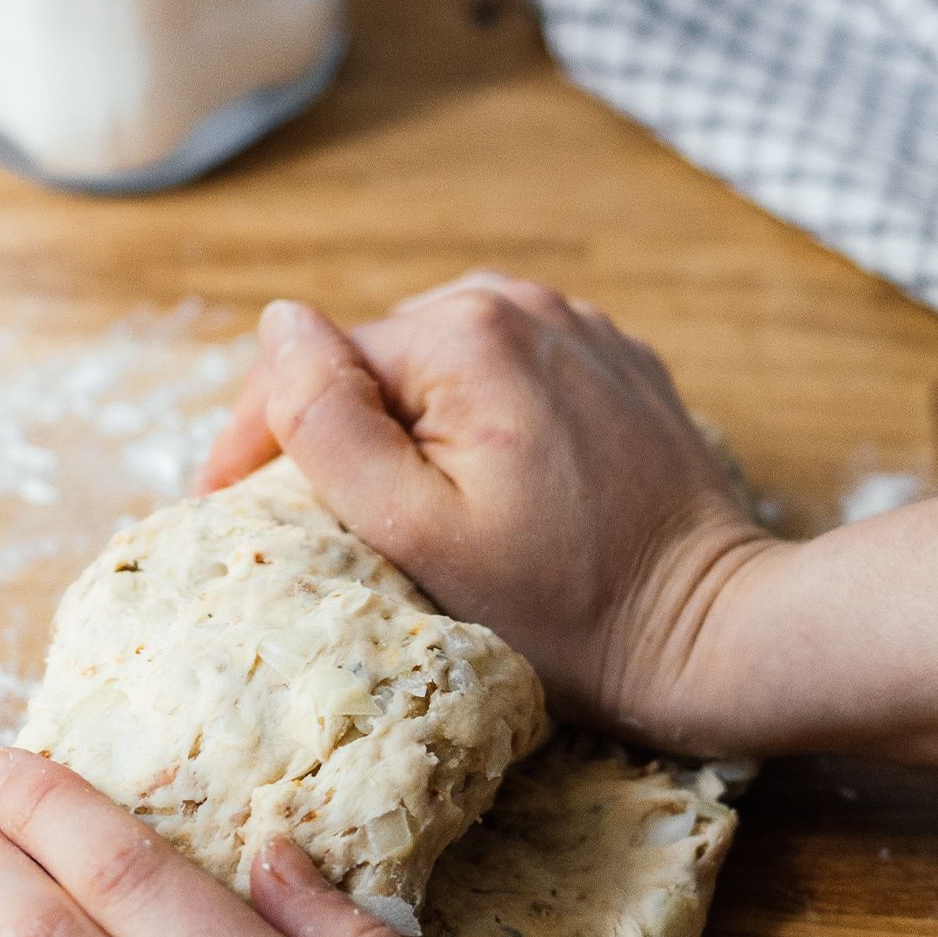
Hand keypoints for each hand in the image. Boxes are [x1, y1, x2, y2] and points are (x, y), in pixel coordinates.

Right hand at [198, 277, 773, 752]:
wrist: (711, 632)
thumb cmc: (564, 607)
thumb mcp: (415, 530)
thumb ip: (329, 423)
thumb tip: (281, 323)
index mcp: (466, 332)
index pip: (318, 364)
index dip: (259, 439)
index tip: (226, 510)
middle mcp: (526, 305)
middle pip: (381, 358)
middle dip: (337, 428)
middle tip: (310, 522)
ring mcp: (581, 330)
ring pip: (443, 365)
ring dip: (409, 422)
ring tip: (391, 504)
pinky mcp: (618, 367)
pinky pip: (513, 376)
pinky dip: (479, 419)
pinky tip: (479, 483)